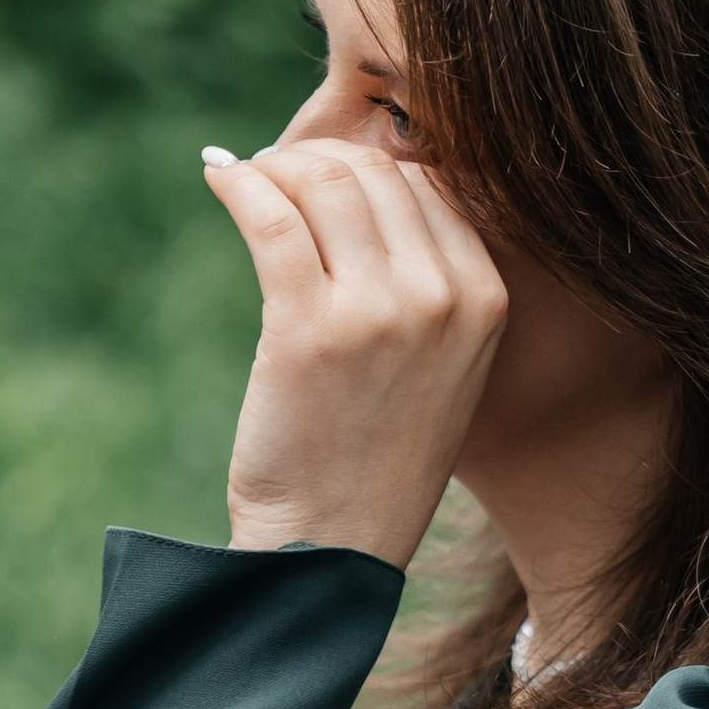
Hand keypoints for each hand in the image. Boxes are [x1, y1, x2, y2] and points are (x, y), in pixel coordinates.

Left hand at [202, 138, 507, 568]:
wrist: (334, 547)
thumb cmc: (375, 457)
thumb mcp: (441, 367)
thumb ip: (426, 283)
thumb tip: (358, 184)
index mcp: (487, 300)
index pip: (428, 184)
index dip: (365, 168)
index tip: (320, 180)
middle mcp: (443, 297)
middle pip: (375, 172)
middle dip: (315, 162)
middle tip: (274, 178)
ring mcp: (379, 310)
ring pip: (324, 182)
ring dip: (275, 168)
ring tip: (247, 182)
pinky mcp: (308, 326)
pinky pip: (271, 219)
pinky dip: (240, 185)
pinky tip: (220, 180)